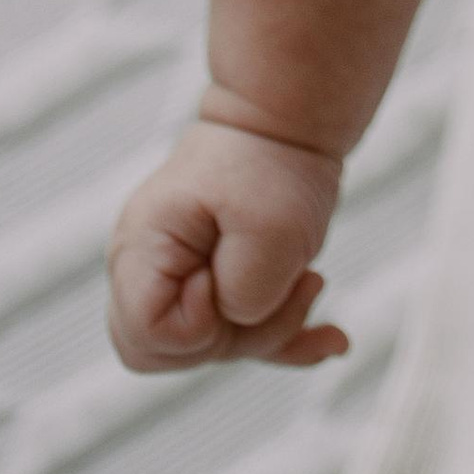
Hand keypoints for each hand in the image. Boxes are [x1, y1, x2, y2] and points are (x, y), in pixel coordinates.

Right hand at [107, 118, 348, 372]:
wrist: (287, 121)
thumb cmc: (274, 164)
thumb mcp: (273, 230)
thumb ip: (247, 296)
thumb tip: (235, 321)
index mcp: (140, 248)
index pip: (146, 335)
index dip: (199, 325)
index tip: (232, 273)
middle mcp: (142, 266)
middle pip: (162, 352)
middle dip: (231, 340)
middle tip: (278, 284)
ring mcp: (172, 275)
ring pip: (204, 347)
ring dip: (266, 332)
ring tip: (311, 281)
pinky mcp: (206, 281)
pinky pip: (234, 332)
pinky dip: (283, 338)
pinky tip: (333, 338)